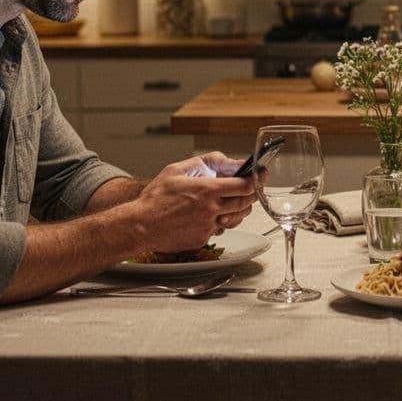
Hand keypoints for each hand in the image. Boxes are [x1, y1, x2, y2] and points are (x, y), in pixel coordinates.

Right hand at [134, 151, 256, 251]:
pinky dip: (220, 221)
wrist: (140, 225)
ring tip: (233, 201)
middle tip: (252, 188)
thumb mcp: (177, 170)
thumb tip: (228, 161)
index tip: (261, 175)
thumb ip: (206, 162)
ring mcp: (208, 226)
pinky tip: (212, 215)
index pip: (244, 186)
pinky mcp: (203, 239)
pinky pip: (220, 229)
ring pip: (237, 218)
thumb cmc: (155, 198)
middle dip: (253, 194)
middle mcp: (211, 209)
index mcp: (206, 190)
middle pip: (246, 203)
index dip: (257, 180)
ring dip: (240, 209)